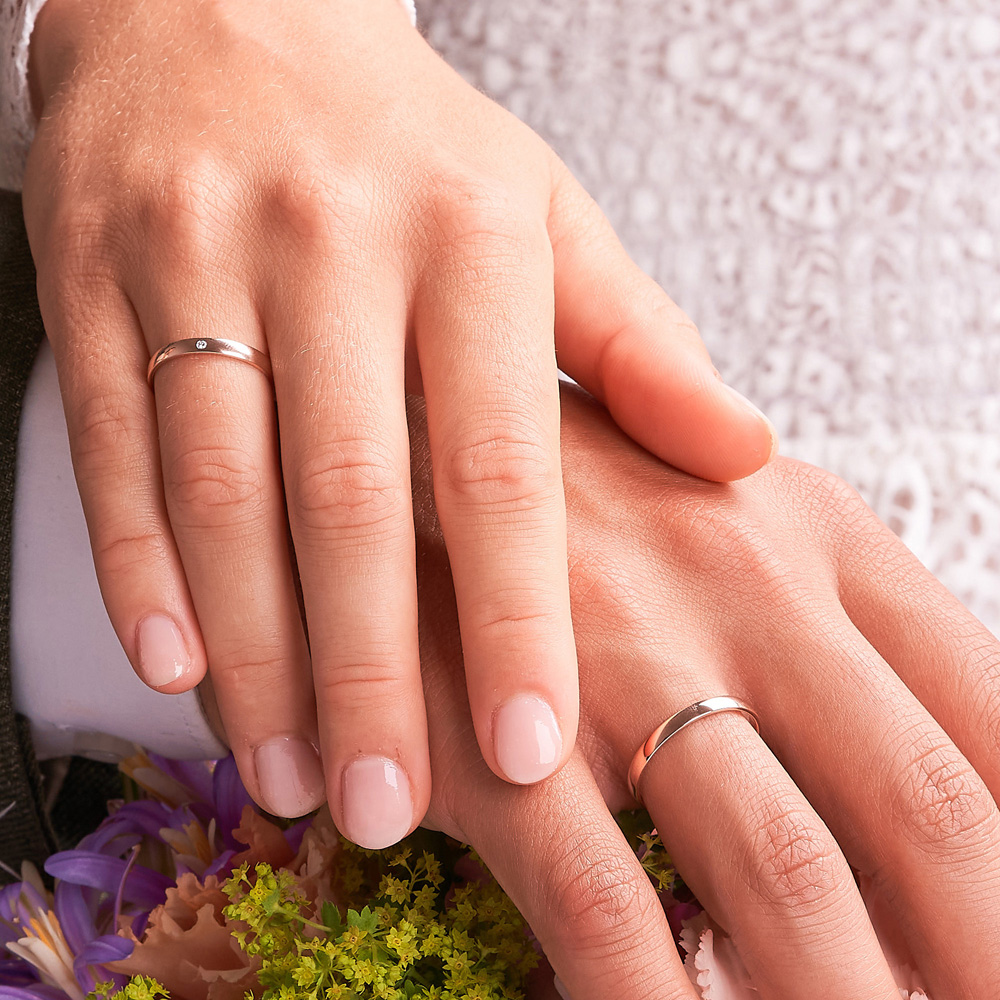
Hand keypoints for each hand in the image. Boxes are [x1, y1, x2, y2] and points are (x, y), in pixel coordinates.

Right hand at [22, 0, 774, 837]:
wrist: (222, 8)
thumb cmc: (401, 141)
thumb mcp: (540, 211)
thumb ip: (636, 342)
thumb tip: (740, 451)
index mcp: (467, 235)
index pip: (501, 458)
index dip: (518, 615)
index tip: (534, 748)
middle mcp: (329, 243)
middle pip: (349, 497)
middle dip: (368, 673)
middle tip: (388, 804)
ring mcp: (194, 254)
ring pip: (220, 489)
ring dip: (252, 652)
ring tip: (287, 770)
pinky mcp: (89, 275)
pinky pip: (111, 440)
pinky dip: (138, 565)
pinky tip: (174, 666)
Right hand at [408, 387, 999, 998]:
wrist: (407, 431)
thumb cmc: (579, 479)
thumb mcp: (726, 492)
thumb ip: (842, 597)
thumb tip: (964, 741)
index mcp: (812, 531)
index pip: (989, 709)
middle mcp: (742, 590)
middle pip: (922, 811)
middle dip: (985, 955)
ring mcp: (624, 661)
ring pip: (787, 884)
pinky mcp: (505, 736)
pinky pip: (610, 910)